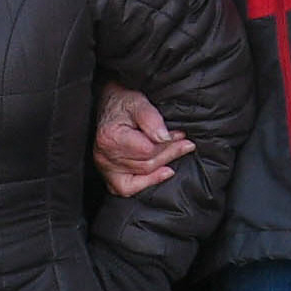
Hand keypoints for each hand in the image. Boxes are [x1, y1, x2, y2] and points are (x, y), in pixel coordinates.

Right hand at [91, 82, 192, 196]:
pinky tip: (164, 172)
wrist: (108, 106)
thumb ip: (151, 118)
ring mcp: (105, 168)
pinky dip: (147, 182)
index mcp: (110, 138)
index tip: (181, 135)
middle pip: (146, 164)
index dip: (168, 144)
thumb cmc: (122, 103)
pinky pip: (128, 188)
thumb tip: (165, 138)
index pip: (147, 150)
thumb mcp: (137, 102)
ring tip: (178, 151)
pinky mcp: (109, 175)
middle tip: (186, 144)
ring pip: (143, 174)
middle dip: (170, 153)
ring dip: (163, 163)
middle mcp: (104, 156)